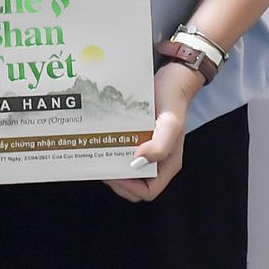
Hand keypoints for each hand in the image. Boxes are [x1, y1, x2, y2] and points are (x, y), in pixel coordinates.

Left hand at [105, 62, 199, 202]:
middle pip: (134, 184)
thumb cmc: (173, 101)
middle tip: (100, 163)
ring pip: (126, 169)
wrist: (171, 78)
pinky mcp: (137, 138)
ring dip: (111, 165)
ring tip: (96, 153)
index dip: (129, 188)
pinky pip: (122, 151)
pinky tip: (100, 141)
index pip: (148, 191)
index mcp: (167, 164)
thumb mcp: (170, 124)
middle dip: (116, 179)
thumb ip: (160, 146)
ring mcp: (146, 150)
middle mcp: (156, 161)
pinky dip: (111, 150)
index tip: (113, 173)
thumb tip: (138, 162)